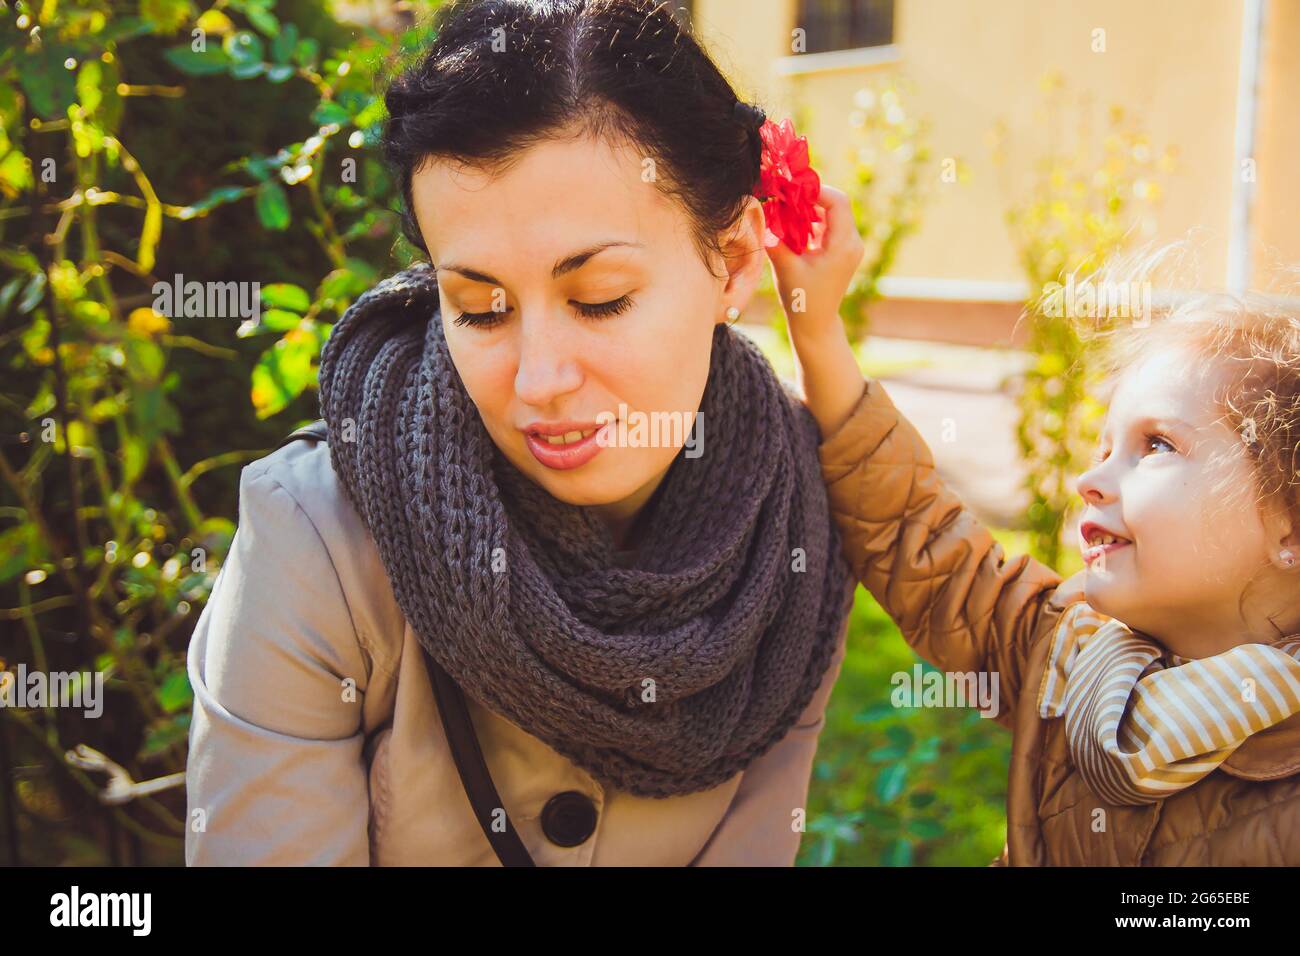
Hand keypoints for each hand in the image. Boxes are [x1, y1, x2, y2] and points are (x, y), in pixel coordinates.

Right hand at [763, 184, 864, 338]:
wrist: (815, 324)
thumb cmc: (801, 299)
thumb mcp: (785, 267)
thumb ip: (775, 239)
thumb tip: (763, 214)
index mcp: (843, 245)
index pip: (837, 201)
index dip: (815, 190)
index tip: (792, 190)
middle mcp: (852, 243)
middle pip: (836, 205)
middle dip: (810, 198)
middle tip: (786, 198)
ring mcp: (850, 247)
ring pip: (833, 214)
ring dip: (810, 210)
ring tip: (787, 212)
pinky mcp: (843, 251)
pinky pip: (830, 226)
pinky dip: (813, 222)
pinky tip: (794, 226)